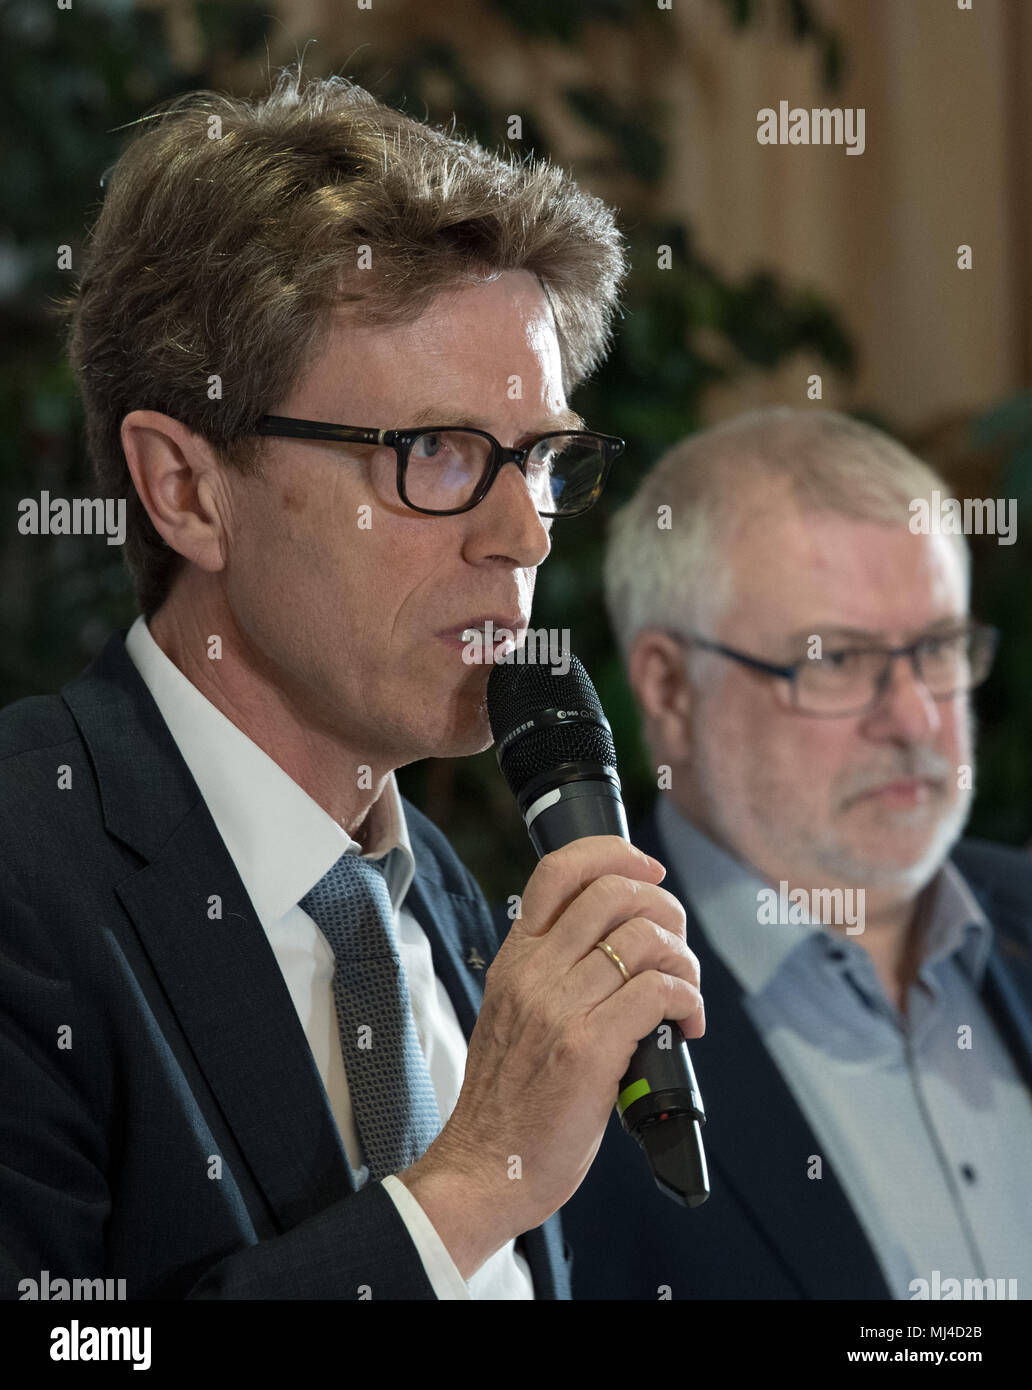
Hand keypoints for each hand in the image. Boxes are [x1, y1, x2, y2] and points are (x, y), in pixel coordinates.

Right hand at [398, 835, 702, 1277]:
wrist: (486, 1167)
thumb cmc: (507, 1101)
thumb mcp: (510, 1014)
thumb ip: (547, 973)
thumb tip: (611, 944)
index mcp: (514, 960)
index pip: (559, 871)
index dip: (614, 854)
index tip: (648, 870)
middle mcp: (535, 974)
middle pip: (614, 892)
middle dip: (665, 908)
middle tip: (677, 948)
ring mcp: (560, 1009)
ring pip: (645, 938)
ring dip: (685, 961)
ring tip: (686, 994)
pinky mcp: (589, 1049)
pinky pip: (657, 992)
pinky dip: (688, 1000)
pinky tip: (685, 1024)